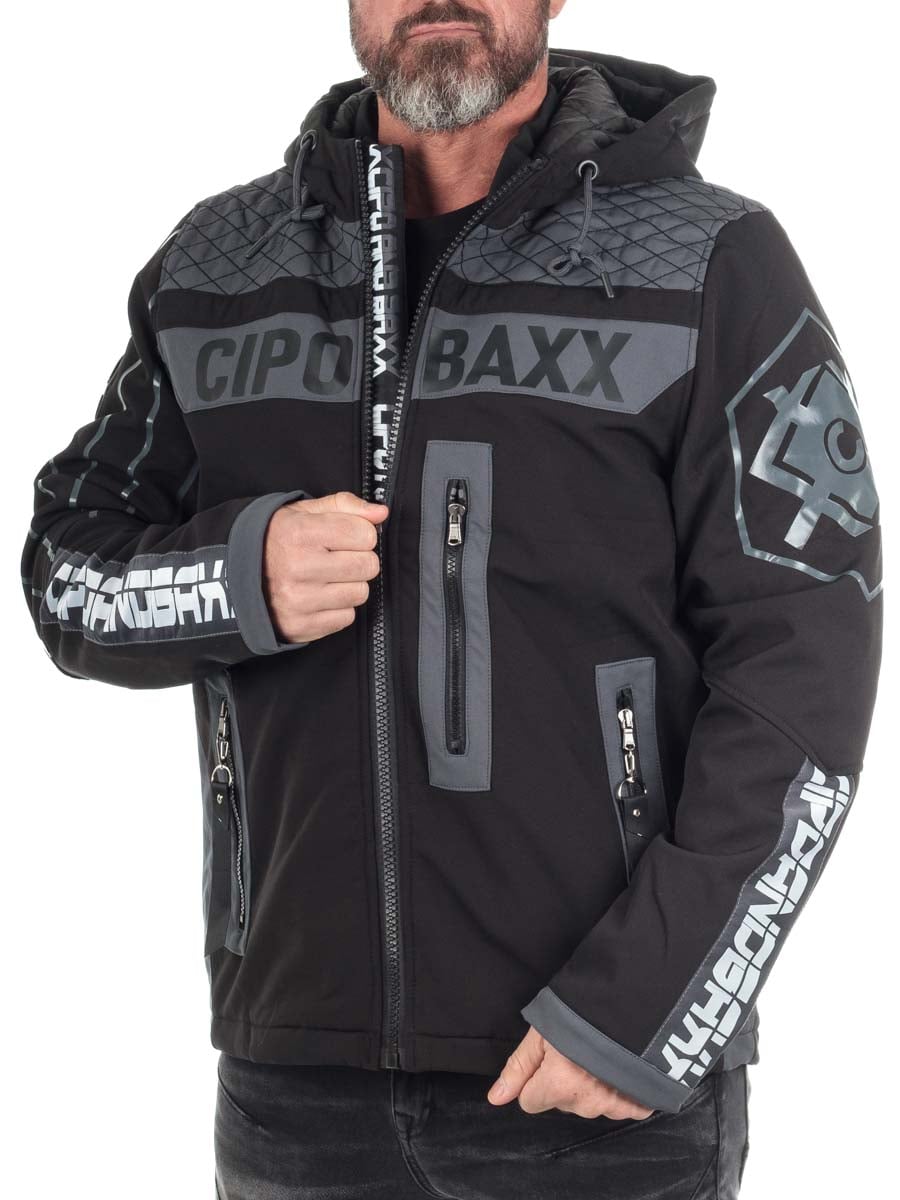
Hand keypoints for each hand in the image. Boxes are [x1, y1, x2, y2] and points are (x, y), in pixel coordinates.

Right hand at [263, 490, 388, 643]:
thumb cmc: (274, 540)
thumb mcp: (302, 511)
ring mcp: (299, 600)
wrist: (232, 577)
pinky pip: (346, 618)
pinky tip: (319, 596)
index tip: (345, 537)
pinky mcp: (301, 626)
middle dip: (358, 559)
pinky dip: (338, 608)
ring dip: (349, 585)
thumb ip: (344, 506)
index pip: (364, 534)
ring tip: (326, 578)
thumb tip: (380, 513)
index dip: (360, 533)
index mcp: (300, 532)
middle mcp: (298, 567)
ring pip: (360, 593)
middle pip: (367, 565)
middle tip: (337, 558)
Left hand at [486, 1025, 654, 1119]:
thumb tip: (494, 1099)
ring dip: (592, 1086)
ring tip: (601, 1053)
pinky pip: (619, 1107)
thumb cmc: (583, 1011)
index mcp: (559, 1086)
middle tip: (578, 1050)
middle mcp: (587, 1103)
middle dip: (564, 1081)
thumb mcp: (541, 1032)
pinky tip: (620, 1067)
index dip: (536, 1077)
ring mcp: (615, 1107)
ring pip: (588, 1104)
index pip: (530, 1101)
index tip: (550, 1056)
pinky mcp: (639, 1106)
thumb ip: (518, 1068)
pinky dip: (619, 1091)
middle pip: (561, 1102)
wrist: (636, 1002)